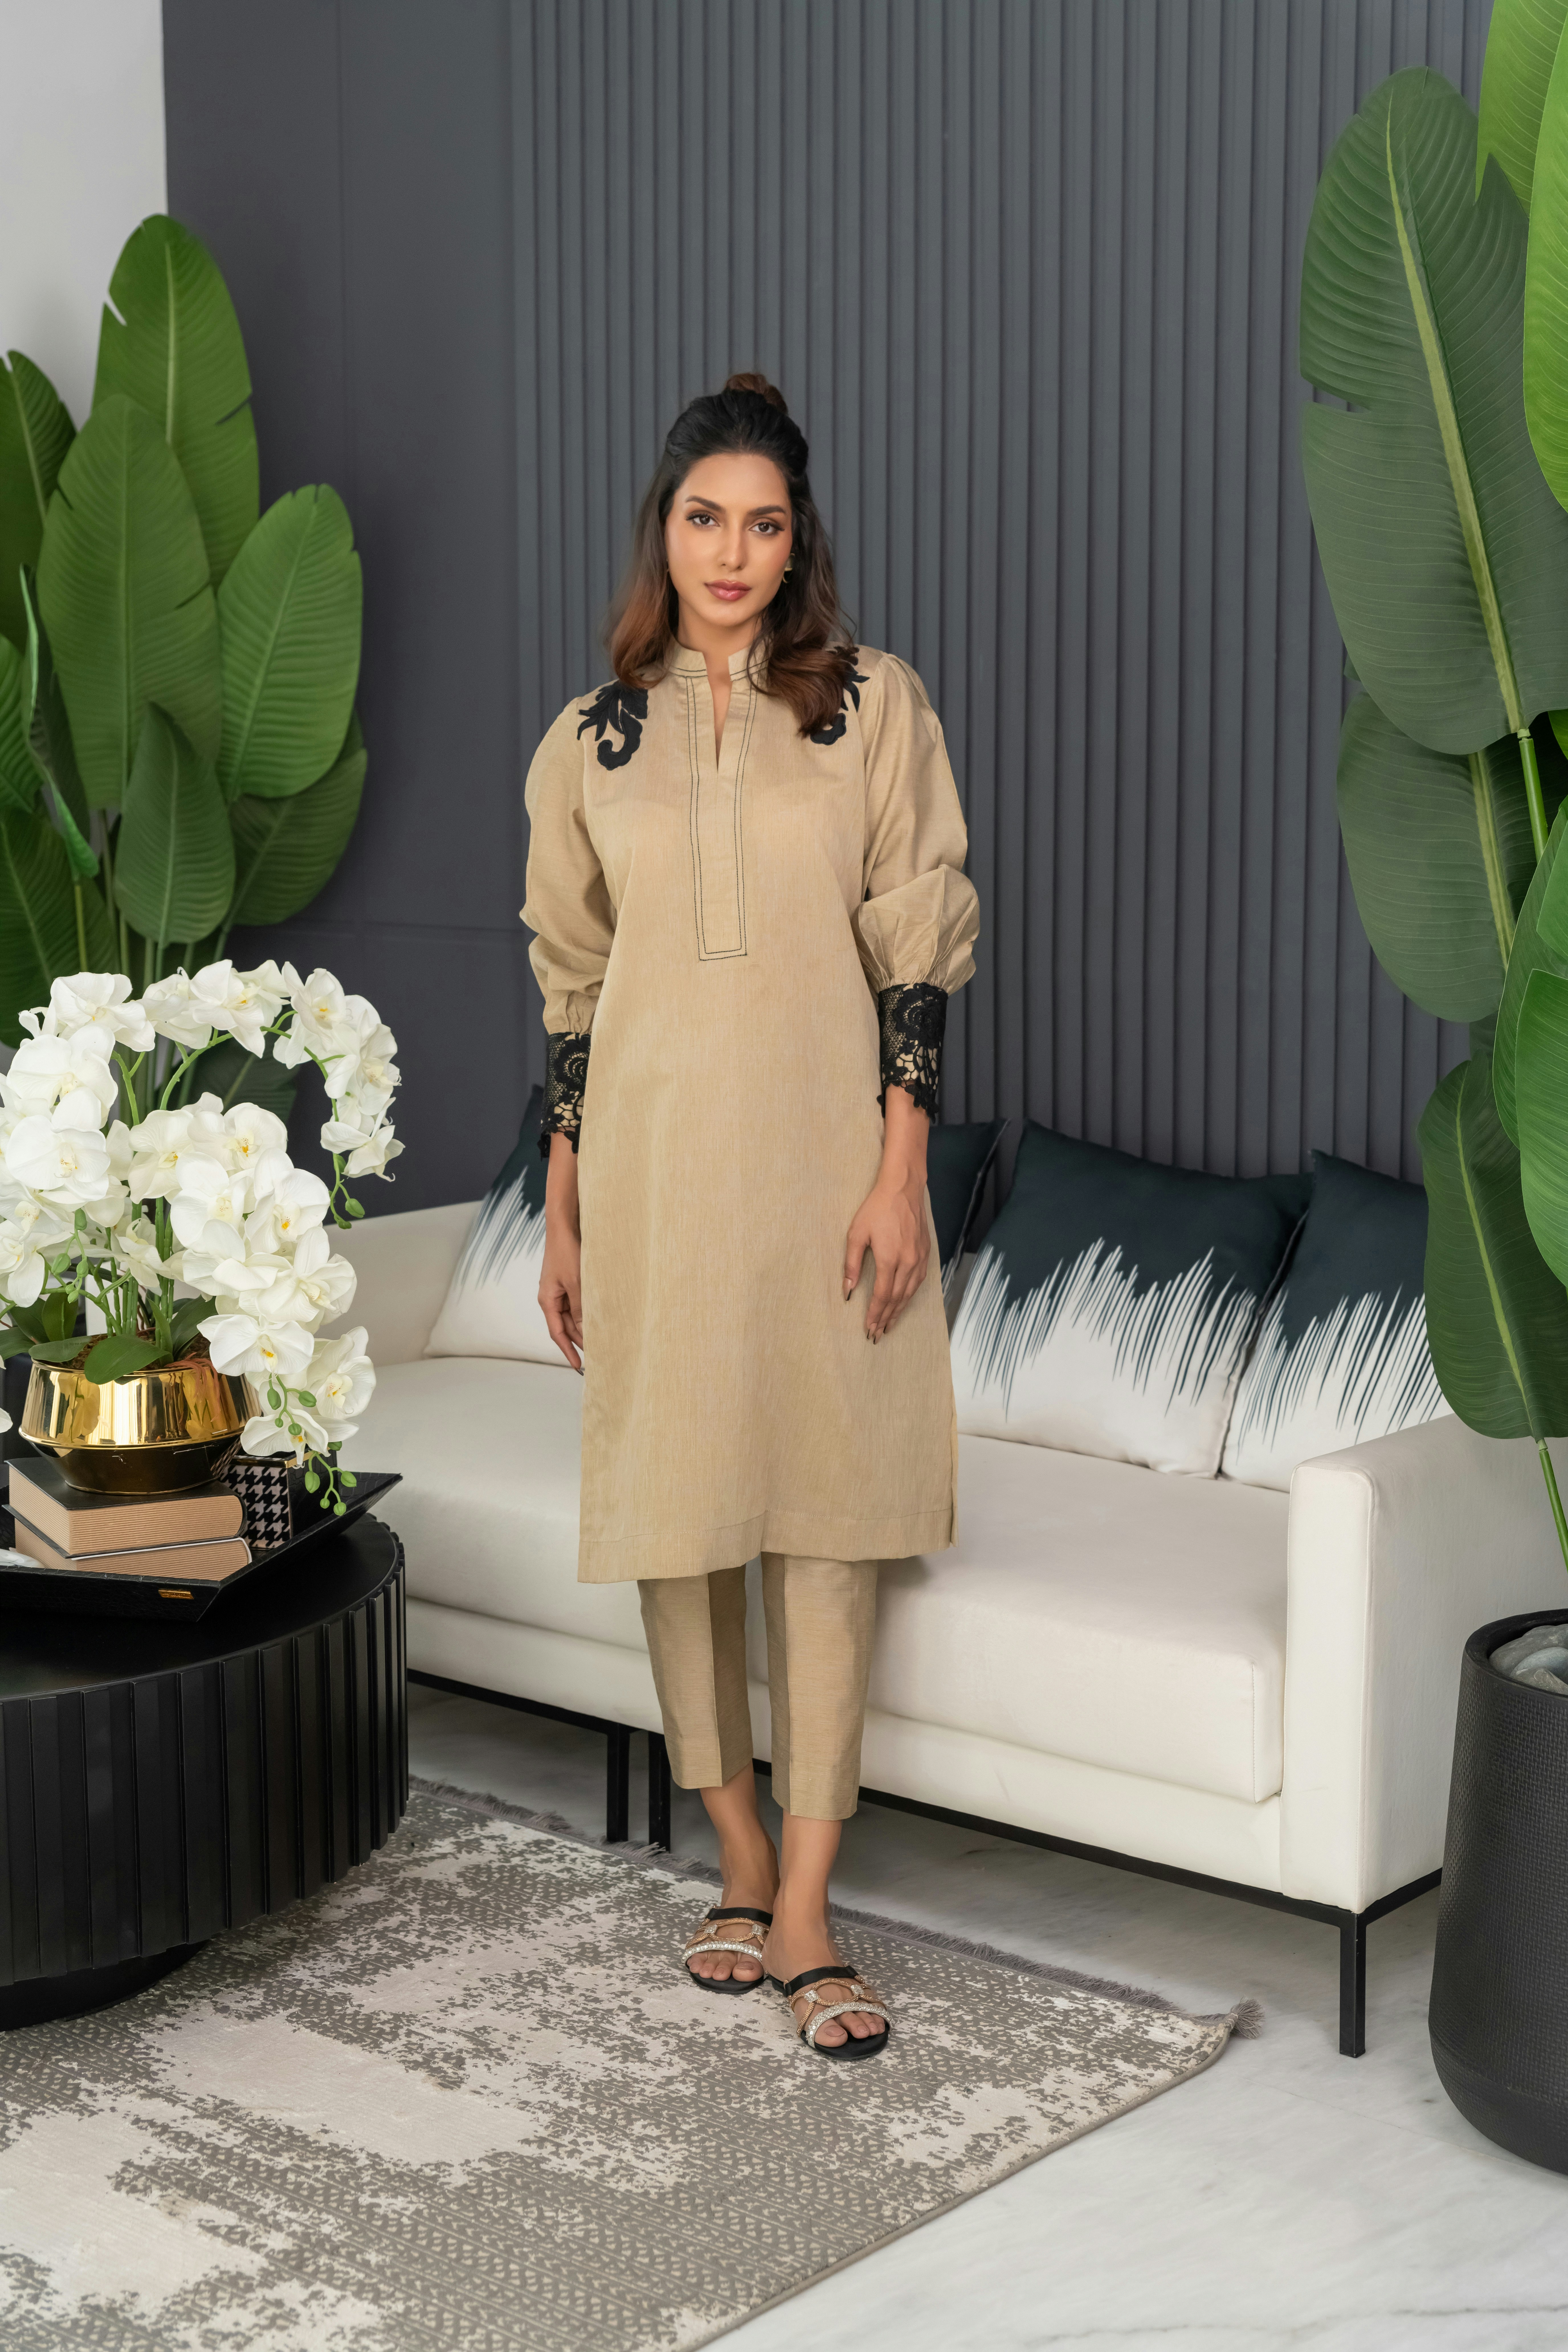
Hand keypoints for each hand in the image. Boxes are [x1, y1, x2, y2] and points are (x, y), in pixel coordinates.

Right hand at [539, 1130, 584, 1370]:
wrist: (564, 1224)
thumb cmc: (568, 1251)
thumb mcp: (576, 1283)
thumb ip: (580, 1308)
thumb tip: (586, 1331)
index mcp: (547, 1300)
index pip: (558, 1334)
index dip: (569, 1353)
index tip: (580, 1369)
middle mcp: (552, 1297)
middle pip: (567, 1327)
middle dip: (582, 1341)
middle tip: (602, 1356)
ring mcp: (560, 1289)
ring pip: (574, 1316)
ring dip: (587, 1327)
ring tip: (605, 1340)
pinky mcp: (569, 1281)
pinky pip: (578, 1303)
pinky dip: (588, 1312)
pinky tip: (602, 1317)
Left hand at [844, 1087, 930, 1339]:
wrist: (903, 1188)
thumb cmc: (877, 1208)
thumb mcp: (856, 1234)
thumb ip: (851, 1264)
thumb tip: (847, 1290)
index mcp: (890, 1259)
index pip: (882, 1295)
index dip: (875, 1314)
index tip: (868, 1329)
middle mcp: (908, 1262)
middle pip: (897, 1299)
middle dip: (886, 1318)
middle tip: (877, 1334)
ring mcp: (919, 1258)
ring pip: (910, 1293)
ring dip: (899, 1311)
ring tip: (889, 1324)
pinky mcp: (925, 1252)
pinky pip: (918, 1282)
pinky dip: (909, 1296)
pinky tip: (903, 1302)